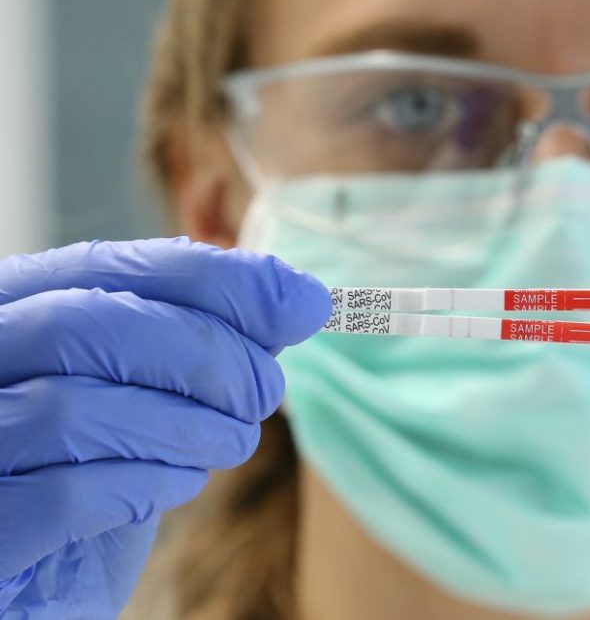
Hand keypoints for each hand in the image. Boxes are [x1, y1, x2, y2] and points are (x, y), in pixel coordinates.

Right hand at [0, 238, 329, 618]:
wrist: (33, 582)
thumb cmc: (91, 469)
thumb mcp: (148, 393)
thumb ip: (207, 341)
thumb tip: (299, 298)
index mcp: (9, 312)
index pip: (105, 266)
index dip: (214, 279)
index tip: (301, 303)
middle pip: (85, 322)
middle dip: (206, 354)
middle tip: (265, 392)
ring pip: (72, 406)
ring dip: (184, 426)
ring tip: (230, 443)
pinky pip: (61, 495)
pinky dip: (144, 484)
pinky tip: (179, 485)